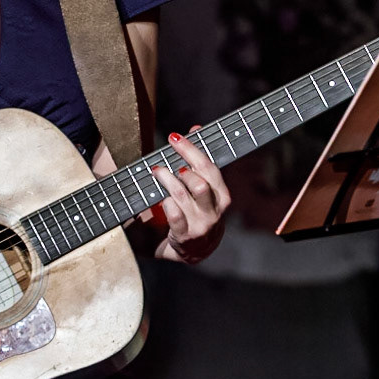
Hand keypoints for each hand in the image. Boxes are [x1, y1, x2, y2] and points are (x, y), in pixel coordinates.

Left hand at [150, 130, 229, 264]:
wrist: (198, 250)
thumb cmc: (199, 212)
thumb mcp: (204, 187)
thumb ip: (199, 160)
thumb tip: (196, 128)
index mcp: (222, 195)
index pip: (209, 167)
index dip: (191, 150)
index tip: (174, 137)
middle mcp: (214, 210)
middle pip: (200, 181)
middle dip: (180, 166)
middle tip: (163, 160)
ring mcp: (201, 224)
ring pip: (184, 195)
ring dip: (167, 180)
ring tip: (157, 172)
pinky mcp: (186, 236)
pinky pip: (174, 215)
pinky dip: (165, 203)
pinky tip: (160, 198)